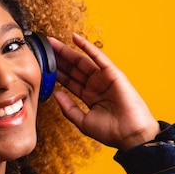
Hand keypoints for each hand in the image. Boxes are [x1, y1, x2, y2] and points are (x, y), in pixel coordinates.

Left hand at [50, 34, 159, 150]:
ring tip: (52, 43)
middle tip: (45, 49)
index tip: (43, 66)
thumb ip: (69, 108)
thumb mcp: (83, 122)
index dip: (57, 73)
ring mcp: (104, 79)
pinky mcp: (113, 74)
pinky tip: (75, 38)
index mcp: (90, 97)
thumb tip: (56, 95)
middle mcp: (96, 85)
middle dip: (59, 59)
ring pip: (82, 61)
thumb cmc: (111, 132)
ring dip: (67, 51)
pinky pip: (98, 57)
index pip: (70, 81)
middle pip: (74, 69)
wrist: (130, 135)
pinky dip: (87, 47)